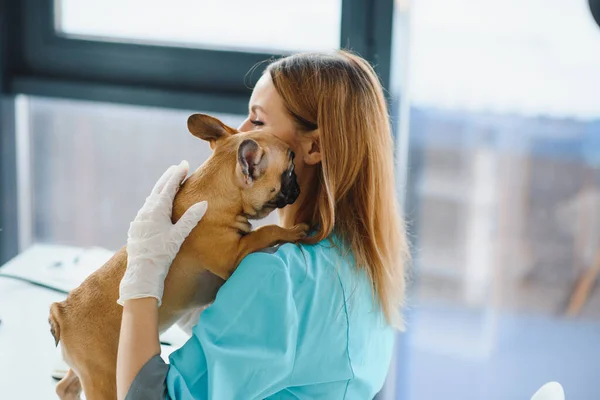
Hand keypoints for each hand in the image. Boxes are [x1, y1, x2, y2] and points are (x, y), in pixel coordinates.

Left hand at [117, 160, 207, 306]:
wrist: (141, 272)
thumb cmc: (162, 254)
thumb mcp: (179, 236)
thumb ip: (190, 218)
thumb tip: (204, 202)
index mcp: (157, 210)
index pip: (169, 187)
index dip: (177, 174)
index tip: (184, 164)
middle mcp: (145, 211)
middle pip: (158, 189)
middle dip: (168, 177)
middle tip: (177, 167)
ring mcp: (139, 219)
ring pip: (150, 198)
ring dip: (160, 189)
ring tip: (168, 183)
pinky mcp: (136, 228)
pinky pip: (146, 209)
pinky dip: (154, 201)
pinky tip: (157, 205)